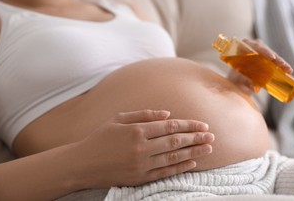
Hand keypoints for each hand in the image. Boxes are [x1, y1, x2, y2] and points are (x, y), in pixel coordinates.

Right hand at [72, 110, 214, 187]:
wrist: (82, 164)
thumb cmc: (100, 138)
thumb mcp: (119, 118)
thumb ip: (144, 114)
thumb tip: (168, 114)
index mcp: (136, 130)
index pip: (170, 126)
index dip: (189, 125)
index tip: (203, 125)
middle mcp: (141, 148)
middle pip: (176, 141)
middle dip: (196, 138)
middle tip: (212, 136)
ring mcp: (141, 165)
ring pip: (174, 157)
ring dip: (194, 152)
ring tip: (208, 149)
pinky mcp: (139, 178)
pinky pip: (165, 173)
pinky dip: (180, 168)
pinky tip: (192, 163)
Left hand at [227, 38, 292, 94]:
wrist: (234, 81)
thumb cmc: (234, 78)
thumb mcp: (236, 80)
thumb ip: (243, 83)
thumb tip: (253, 89)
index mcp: (242, 47)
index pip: (254, 46)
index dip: (264, 51)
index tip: (271, 58)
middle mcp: (251, 46)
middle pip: (265, 50)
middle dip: (276, 58)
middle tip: (283, 65)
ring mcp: (259, 51)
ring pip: (271, 55)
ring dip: (280, 62)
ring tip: (288, 70)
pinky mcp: (266, 57)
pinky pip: (274, 60)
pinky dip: (281, 65)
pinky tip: (288, 70)